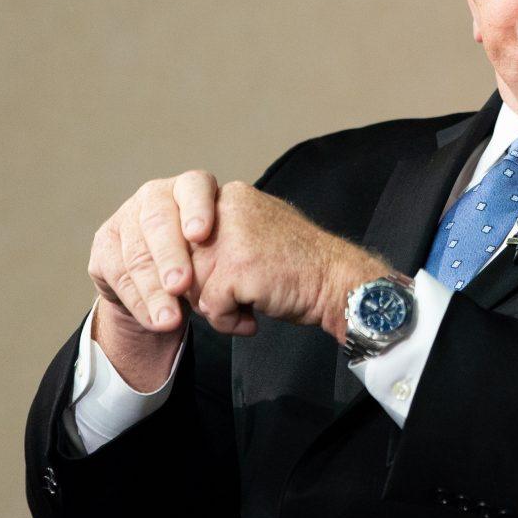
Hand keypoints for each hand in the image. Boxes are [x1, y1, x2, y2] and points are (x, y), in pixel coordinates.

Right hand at [87, 170, 218, 389]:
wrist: (164, 282)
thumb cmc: (205, 261)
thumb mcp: (221, 259)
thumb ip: (232, 272)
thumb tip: (249, 321)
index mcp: (190, 188)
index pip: (194, 187)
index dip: (197, 209)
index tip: (200, 235)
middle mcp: (155, 196)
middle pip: (159, 222)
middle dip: (170, 256)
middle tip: (181, 285)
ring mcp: (126, 217)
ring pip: (137, 254)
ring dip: (154, 291)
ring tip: (171, 320)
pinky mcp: (104, 244)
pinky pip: (119, 274)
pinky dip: (139, 302)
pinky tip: (155, 320)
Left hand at [191, 181, 389, 342]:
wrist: (337, 279)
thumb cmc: (301, 263)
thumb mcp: (257, 230)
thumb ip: (221, 234)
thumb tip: (183, 257)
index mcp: (230, 196)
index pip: (180, 232)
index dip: (186, 264)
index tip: (193, 282)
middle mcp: (225, 208)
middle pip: (181, 259)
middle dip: (201, 288)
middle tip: (234, 298)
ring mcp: (229, 237)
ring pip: (190, 284)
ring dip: (215, 307)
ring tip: (247, 307)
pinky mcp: (236, 267)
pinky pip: (209, 306)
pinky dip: (228, 321)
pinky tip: (252, 319)